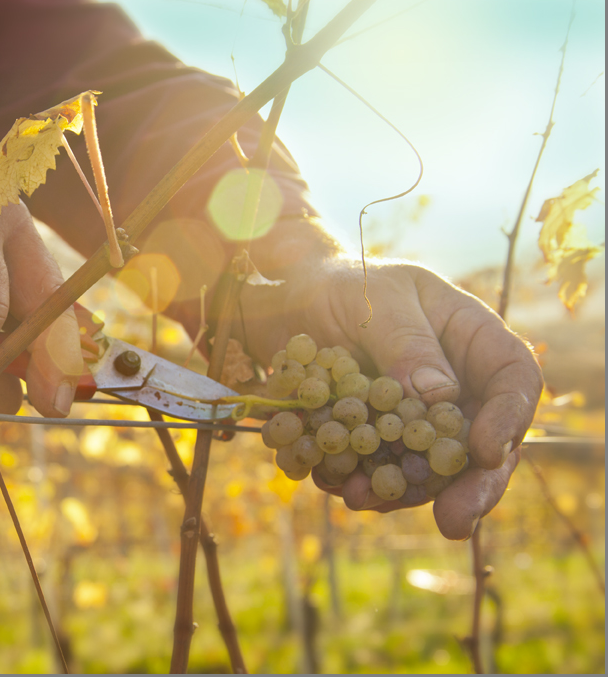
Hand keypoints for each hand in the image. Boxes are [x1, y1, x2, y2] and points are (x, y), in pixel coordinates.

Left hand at [242, 255, 542, 539]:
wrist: (293, 298)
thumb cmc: (344, 283)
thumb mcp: (376, 299)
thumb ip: (407, 342)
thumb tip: (440, 396)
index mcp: (472, 340)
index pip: (514, 381)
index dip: (509, 420)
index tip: (487, 452)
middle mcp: (456, 386)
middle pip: (482, 445)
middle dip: (470, 488)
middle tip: (452, 522)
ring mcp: (417, 419)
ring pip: (430, 470)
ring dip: (402, 493)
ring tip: (361, 498)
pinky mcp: (378, 440)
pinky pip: (380, 471)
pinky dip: (360, 483)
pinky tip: (336, 486)